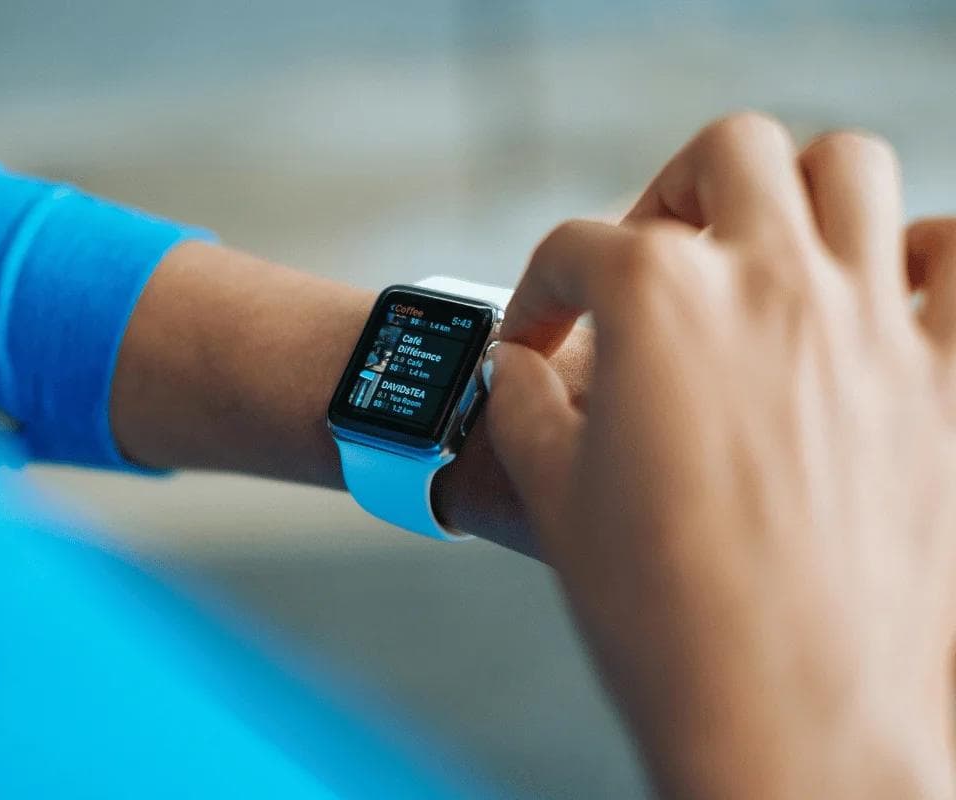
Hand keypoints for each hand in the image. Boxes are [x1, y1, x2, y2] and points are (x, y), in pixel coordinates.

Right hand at [485, 113, 955, 797]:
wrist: (789, 723)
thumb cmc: (661, 616)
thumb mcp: (552, 494)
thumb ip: (525, 404)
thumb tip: (517, 372)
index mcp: (656, 302)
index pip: (576, 252)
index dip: (540, 294)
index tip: (537, 340)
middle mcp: (770, 283)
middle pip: (726, 154)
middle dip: (674, 192)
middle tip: (655, 258)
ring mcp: (871, 322)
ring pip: (850, 167)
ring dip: (795, 193)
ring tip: (762, 255)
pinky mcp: (949, 380)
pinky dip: (922, 256)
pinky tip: (879, 299)